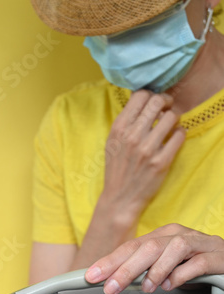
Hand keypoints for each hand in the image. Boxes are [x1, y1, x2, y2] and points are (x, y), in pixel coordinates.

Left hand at [85, 223, 223, 293]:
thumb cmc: (196, 264)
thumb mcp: (167, 264)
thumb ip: (145, 269)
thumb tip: (114, 280)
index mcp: (163, 235)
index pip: (131, 246)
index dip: (110, 261)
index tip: (91, 276)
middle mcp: (178, 235)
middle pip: (147, 246)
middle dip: (125, 267)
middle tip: (110, 287)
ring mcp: (199, 243)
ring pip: (172, 249)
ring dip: (155, 270)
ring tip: (147, 288)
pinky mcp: (217, 255)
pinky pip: (198, 262)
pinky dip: (182, 274)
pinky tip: (172, 284)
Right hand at [102, 90, 184, 221]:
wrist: (120, 198)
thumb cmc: (117, 168)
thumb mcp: (113, 141)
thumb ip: (126, 121)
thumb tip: (143, 99)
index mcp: (119, 128)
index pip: (140, 95)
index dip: (151, 95)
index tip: (155, 103)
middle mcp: (132, 136)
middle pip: (157, 101)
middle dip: (166, 102)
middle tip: (168, 109)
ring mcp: (148, 149)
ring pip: (171, 117)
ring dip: (174, 118)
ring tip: (171, 126)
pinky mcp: (161, 162)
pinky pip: (179, 136)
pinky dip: (179, 134)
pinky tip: (174, 138)